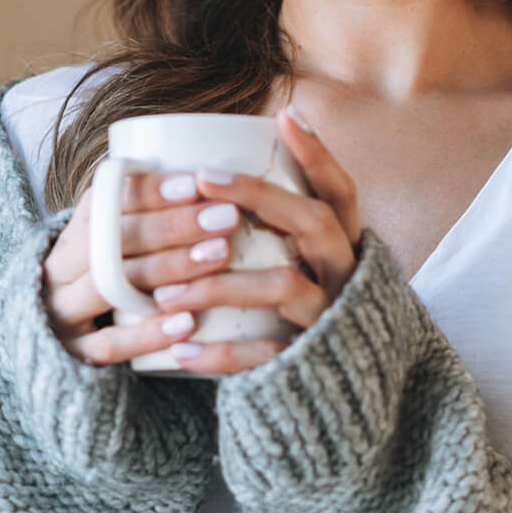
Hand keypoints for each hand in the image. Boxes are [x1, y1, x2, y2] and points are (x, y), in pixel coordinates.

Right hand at [41, 166, 245, 366]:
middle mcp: (60, 269)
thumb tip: (212, 171)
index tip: (197, 182)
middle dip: (174, 225)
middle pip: (114, 239)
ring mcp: (63, 312)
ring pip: (113, 285)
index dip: (150, 190)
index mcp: (72, 233)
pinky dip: (148, 332)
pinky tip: (189, 321)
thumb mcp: (112, 243)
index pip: (105, 200)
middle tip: (227, 216)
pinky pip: (110, 344)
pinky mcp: (73, 354)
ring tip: (220, 254)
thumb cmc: (106, 278)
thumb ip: (146, 214)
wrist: (50, 340)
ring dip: (169, 268)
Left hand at [148, 104, 362, 375]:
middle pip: (314, 223)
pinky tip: (180, 349)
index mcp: (346, 244)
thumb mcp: (310, 262)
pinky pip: (264, 355)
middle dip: (259, 195)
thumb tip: (237, 158)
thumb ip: (285, 222)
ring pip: (284, 287)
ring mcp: (330, 319)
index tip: (284, 115)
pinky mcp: (309, 365)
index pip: (341, 190)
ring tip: (165, 289)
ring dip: (220, 281)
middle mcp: (346, 275)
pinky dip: (220, 355)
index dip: (318, 153)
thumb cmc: (308, 308)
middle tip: (203, 180)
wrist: (339, 397)